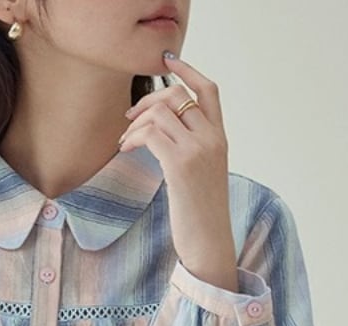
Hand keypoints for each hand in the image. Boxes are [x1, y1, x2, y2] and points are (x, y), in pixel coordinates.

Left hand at [119, 52, 239, 292]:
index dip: (188, 70)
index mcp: (220, 138)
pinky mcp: (180, 166)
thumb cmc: (202, 215)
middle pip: (178, 95)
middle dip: (149, 99)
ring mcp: (198, 150)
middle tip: (130, 118)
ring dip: (136, 121)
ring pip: (162, 111)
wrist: (209, 243)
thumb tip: (165, 137)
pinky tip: (127, 149)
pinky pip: (151, 133)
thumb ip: (193, 150)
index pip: (208, 90)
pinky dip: (134, 136)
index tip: (168, 61)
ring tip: (126, 141)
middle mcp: (212, 139)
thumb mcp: (203, 176)